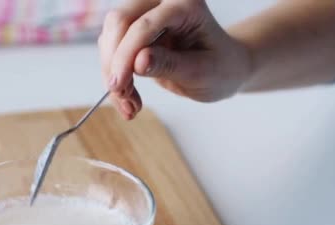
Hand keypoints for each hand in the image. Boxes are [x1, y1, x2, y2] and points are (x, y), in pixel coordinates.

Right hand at [99, 0, 251, 118]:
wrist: (224, 69)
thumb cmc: (220, 68)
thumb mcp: (201, 72)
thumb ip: (169, 65)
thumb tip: (138, 62)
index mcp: (186, 4)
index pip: (145, 25)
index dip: (126, 55)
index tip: (119, 86)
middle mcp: (163, 2)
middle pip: (119, 22)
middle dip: (114, 62)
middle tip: (121, 95)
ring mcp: (146, 13)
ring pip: (110, 36)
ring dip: (112, 73)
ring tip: (129, 104)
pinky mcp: (135, 30)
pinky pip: (112, 49)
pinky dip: (115, 76)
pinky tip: (128, 97)